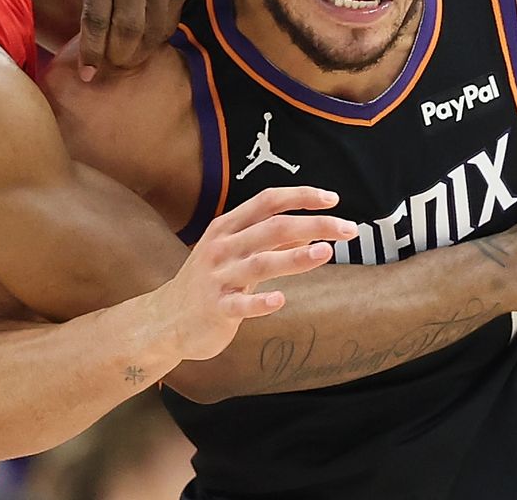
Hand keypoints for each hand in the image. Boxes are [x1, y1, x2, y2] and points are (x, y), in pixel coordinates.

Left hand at [77, 0, 200, 77]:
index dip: (92, 52)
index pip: (95, 18)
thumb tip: (88, 44)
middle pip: (127, 30)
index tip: (88, 74)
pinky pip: (170, 22)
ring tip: (129, 58)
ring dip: (140, 53)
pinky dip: (158, 38)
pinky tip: (148, 39)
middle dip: (119, 57)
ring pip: (153, 31)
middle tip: (113, 66)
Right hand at [163, 187, 357, 362]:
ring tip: (327, 252)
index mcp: (227, 227)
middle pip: (273, 227)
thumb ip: (269, 240)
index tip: (333, 199)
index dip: (301, 196)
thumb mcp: (235, 252)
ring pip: (261, 262)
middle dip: (314, 225)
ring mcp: (218, 277)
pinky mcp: (216, 308)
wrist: (166, 320)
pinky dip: (260, 302)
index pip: (268, 200)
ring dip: (296, 258)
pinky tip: (280, 300)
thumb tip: (310, 230)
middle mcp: (222, 247)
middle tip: (349, 229)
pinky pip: (241, 305)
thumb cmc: (210, 281)